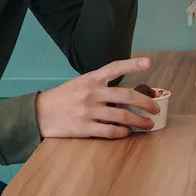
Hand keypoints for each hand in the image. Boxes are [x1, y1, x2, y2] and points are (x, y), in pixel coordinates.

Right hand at [35, 57, 159, 138]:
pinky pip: (110, 131)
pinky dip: (122, 132)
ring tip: (148, 124)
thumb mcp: (80, 84)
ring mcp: (88, 111)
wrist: (39, 114)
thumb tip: (125, 94)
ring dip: (139, 121)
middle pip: (126, 95)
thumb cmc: (63, 97)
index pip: (115, 67)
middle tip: (156, 109)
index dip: (132, 64)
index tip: (148, 62)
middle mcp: (92, 93)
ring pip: (122, 116)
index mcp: (91, 79)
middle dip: (145, 102)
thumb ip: (100, 86)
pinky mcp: (84, 128)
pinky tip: (128, 132)